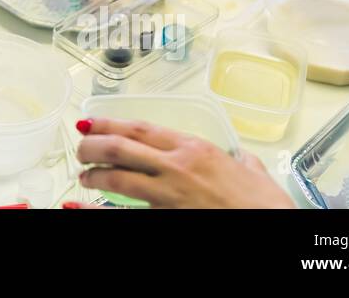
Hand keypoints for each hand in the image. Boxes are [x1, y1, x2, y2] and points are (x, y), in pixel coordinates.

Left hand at [74, 117, 294, 208]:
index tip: (89, 122)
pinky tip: (75, 208)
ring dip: (93, 175)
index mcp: (195, 148)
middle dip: (92, 146)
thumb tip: (240, 157)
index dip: (108, 123)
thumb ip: (240, 160)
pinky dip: (94, 211)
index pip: (140, 128)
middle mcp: (177, 167)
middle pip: (119, 147)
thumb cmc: (266, 205)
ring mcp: (169, 195)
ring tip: (84, 176)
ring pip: (116, 177)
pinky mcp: (166, 220)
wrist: (273, 226)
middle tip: (81, 149)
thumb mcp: (254, 171)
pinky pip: (122, 214)